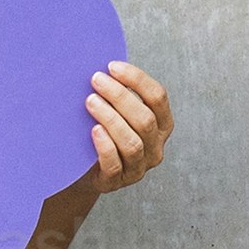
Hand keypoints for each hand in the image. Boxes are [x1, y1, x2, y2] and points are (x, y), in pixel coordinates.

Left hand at [76, 62, 172, 198]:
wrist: (86, 170)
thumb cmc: (105, 132)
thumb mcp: (118, 112)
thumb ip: (120, 93)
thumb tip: (105, 65)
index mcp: (162, 125)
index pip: (158, 97)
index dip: (137, 79)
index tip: (112, 66)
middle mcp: (155, 147)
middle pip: (145, 119)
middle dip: (120, 96)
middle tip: (96, 80)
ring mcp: (138, 168)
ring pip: (132, 142)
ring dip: (111, 118)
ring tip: (91, 101)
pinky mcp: (117, 182)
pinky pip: (115, 165)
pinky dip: (105, 146)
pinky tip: (94, 130)